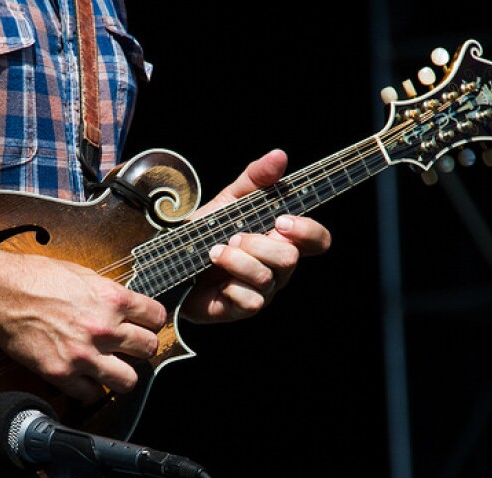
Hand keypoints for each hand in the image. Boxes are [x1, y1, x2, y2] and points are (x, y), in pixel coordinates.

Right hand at [0, 252, 166, 401]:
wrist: (1, 293)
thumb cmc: (35, 277)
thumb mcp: (82, 274)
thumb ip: (107, 293)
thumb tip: (124, 305)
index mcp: (112, 299)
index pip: (156, 317)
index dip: (152, 322)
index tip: (146, 326)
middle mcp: (104, 328)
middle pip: (149, 349)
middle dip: (142, 349)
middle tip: (130, 349)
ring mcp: (84, 354)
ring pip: (129, 380)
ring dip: (122, 375)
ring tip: (113, 369)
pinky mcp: (62, 373)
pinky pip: (91, 394)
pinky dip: (89, 388)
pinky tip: (83, 378)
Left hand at [182, 149, 330, 322]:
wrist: (173, 260)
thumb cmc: (209, 230)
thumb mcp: (230, 199)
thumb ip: (255, 179)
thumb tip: (279, 155)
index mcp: (283, 240)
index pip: (318, 240)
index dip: (307, 231)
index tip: (280, 221)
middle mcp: (278, 267)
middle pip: (290, 258)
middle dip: (258, 244)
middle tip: (232, 237)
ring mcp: (263, 290)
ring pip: (267, 278)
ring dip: (237, 261)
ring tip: (214, 252)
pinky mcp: (243, 308)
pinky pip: (250, 300)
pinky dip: (231, 285)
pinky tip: (215, 279)